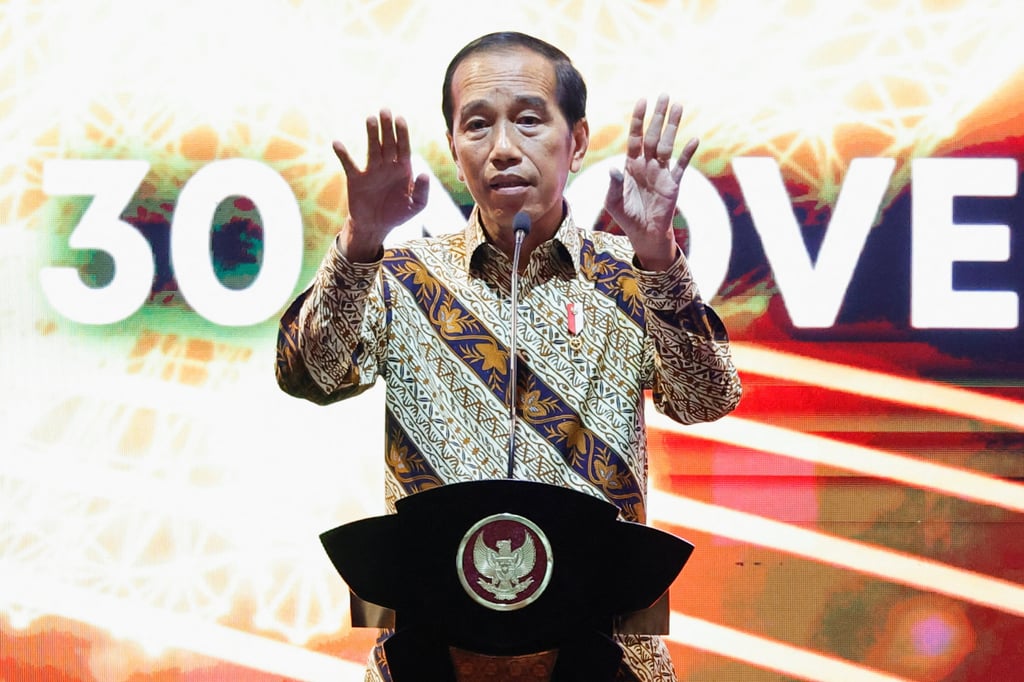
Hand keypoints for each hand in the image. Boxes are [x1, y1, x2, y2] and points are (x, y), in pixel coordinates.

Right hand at [333, 109, 429, 261]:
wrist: (376, 226)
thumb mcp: (416, 206)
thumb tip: (424, 174)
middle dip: (387, 127)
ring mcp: (371, 171)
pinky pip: (349, 164)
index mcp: (403, 169)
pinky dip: (343, 154)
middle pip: (388, 143)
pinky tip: (337, 143)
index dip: (402, 133)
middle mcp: (387, 166)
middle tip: (385, 110)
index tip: (400, 118)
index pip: (404, 147)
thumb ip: (423, 191)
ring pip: (372, 148)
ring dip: (371, 134)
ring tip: (370, 119)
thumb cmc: (398, 214)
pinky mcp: (356, 179)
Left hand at [604, 95, 697, 270]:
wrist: (644, 233)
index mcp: (631, 165)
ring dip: (673, 127)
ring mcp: (661, 172)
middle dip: (659, 116)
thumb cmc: (626, 216)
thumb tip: (613, 168)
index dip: (638, 120)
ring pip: (668, 145)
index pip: (635, 137)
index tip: (642, 101)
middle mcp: (647, 164)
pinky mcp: (673, 183)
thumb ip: (614, 184)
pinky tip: (694, 140)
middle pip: (654, 135)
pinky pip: (681, 166)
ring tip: (679, 107)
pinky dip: (687, 154)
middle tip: (665, 95)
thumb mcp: (613, 201)